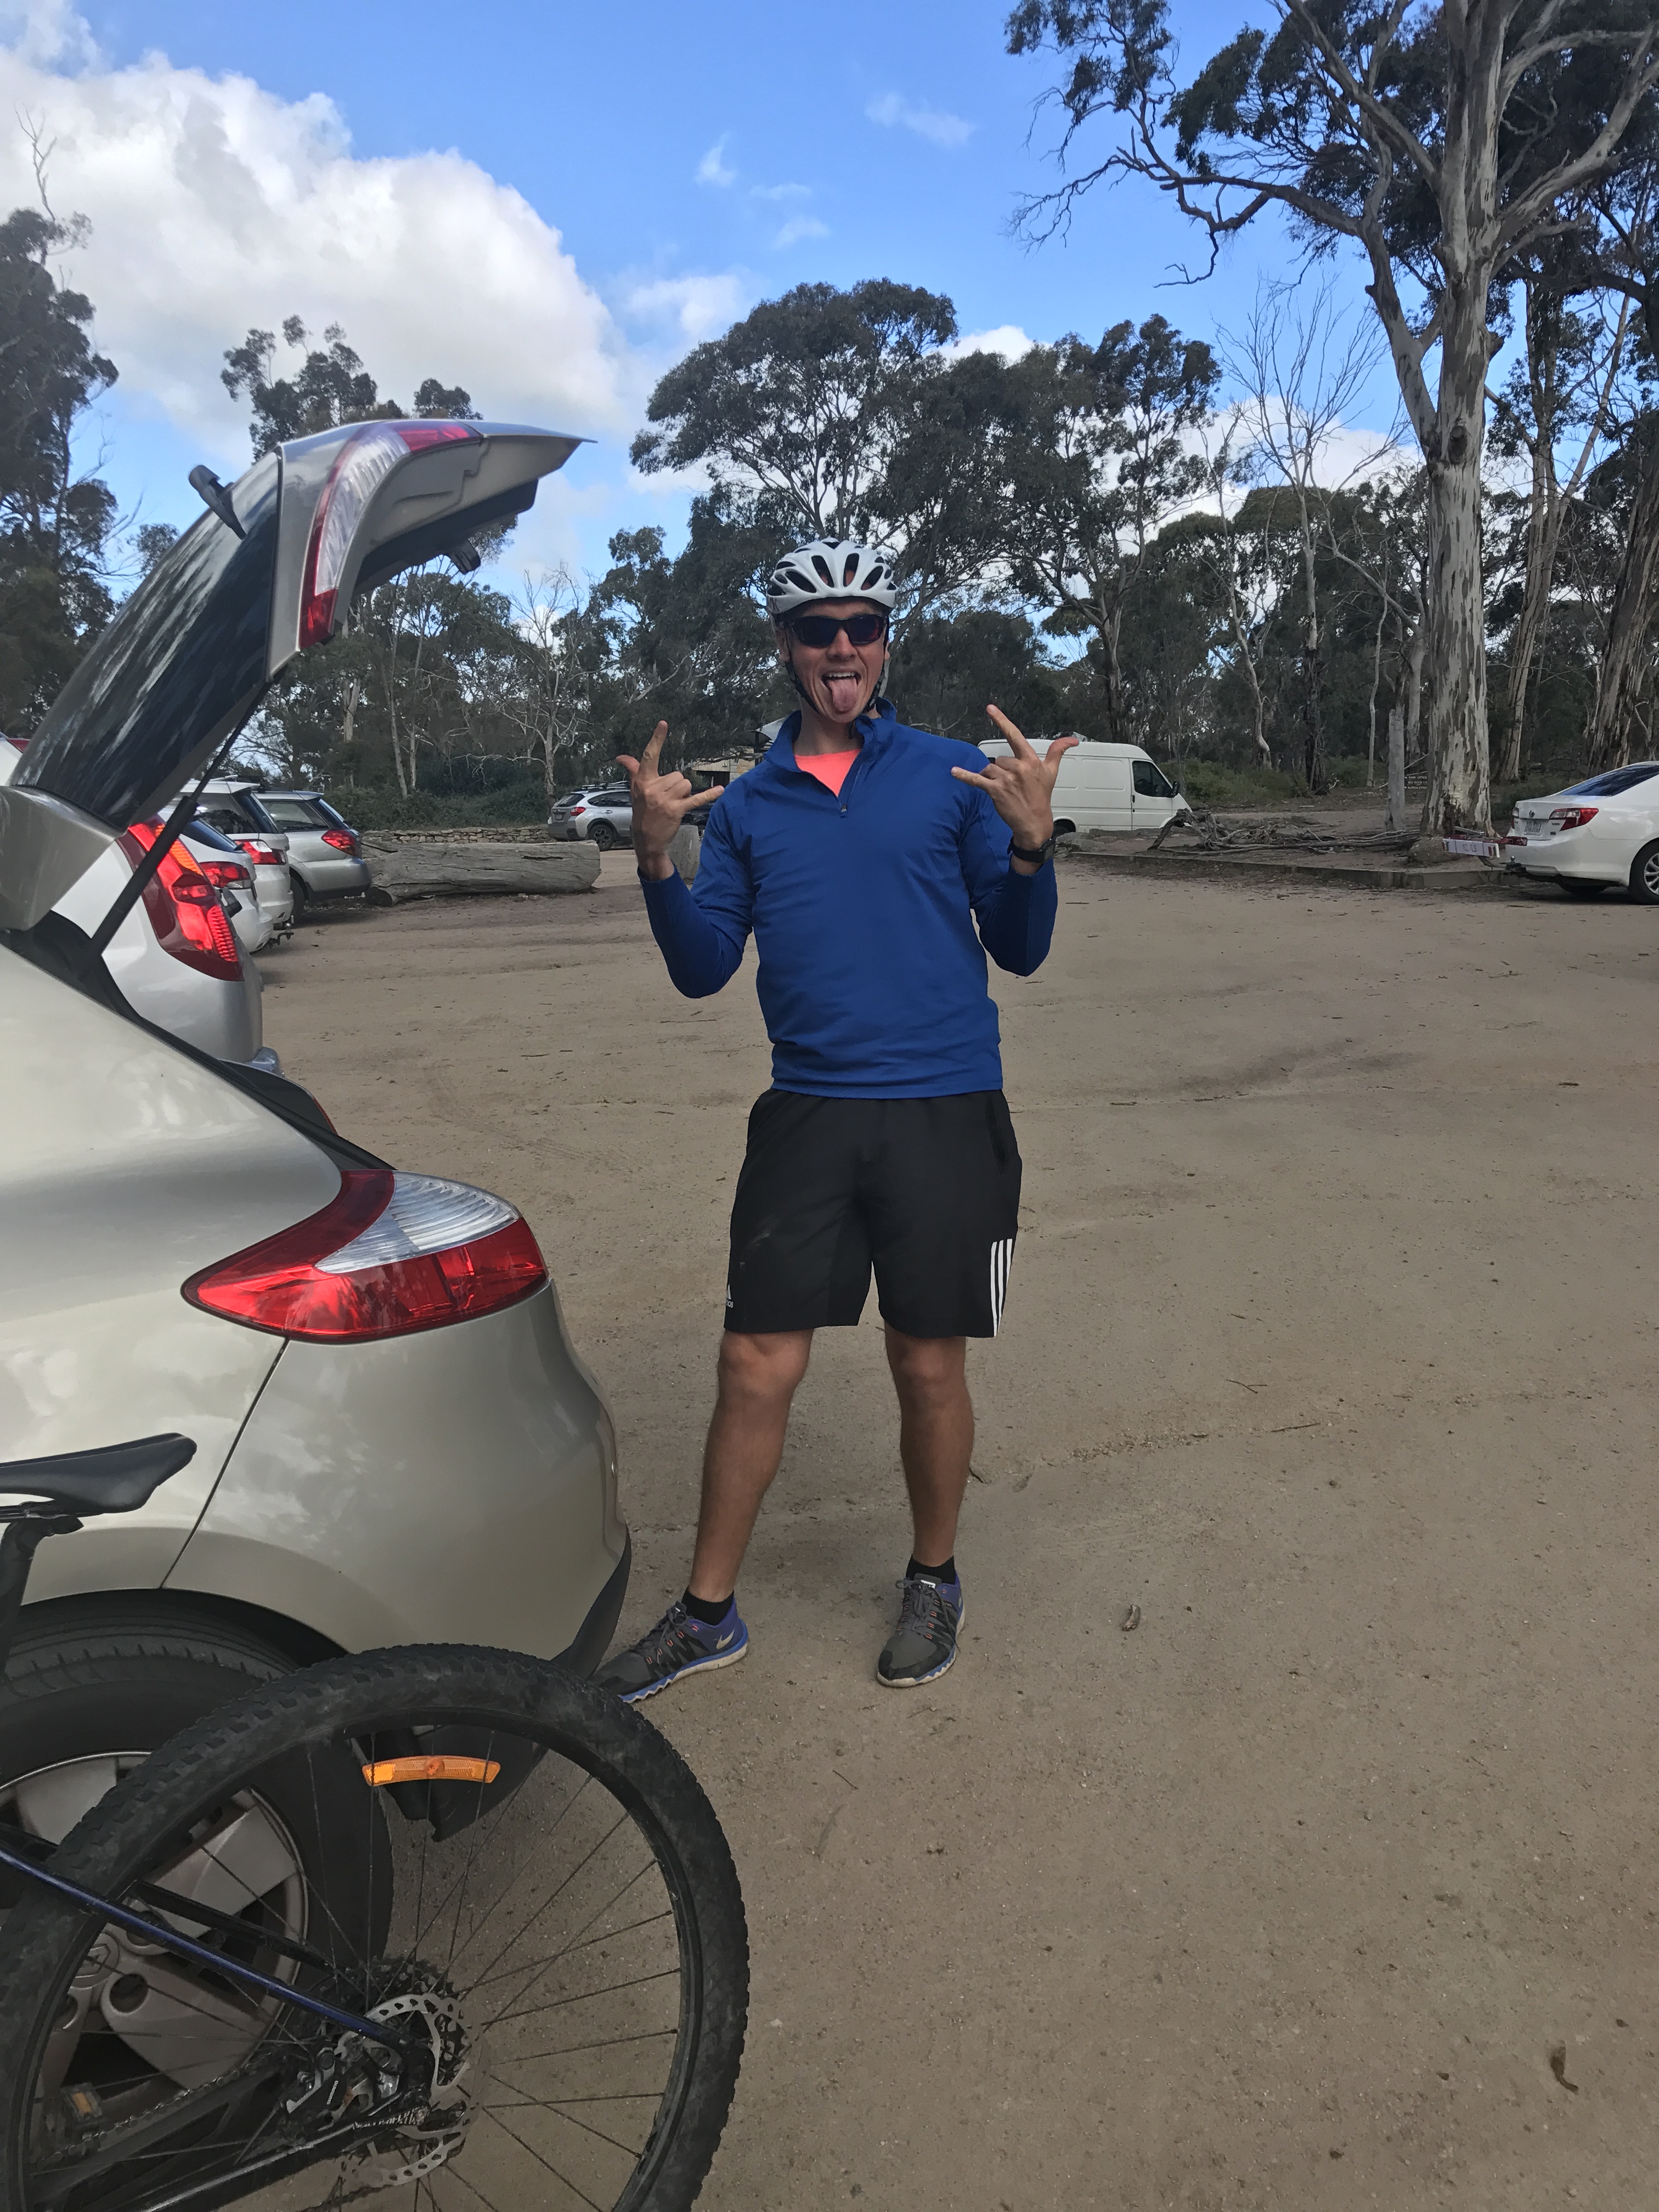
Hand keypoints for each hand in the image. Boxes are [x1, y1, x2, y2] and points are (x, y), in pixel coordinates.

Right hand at [616, 722, 719, 879]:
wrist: (646, 839)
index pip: (649, 756)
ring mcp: (665, 800)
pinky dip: (709, 795)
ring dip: (684, 793)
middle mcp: (653, 788)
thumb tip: (621, 757)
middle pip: (677, 774)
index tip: (663, 724)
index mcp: (643, 781)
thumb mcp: (635, 790)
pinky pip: (696, 798)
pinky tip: (720, 790)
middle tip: (667, 798)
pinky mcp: (676, 810)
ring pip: (685, 784)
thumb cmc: (642, 812)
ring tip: (674, 803)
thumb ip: (633, 770)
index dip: (657, 739)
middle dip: (676, 785)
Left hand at [950, 707, 1078, 861]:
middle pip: (999, 759)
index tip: (990, 709)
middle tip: (1012, 784)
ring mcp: (1005, 779)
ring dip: (992, 777)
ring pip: (989, 769)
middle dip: (1002, 770)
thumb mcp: (1052, 772)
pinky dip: (964, 776)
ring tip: (1003, 789)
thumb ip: (1058, 751)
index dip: (1002, 721)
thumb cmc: (1041, 796)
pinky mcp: (995, 791)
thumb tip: (1072, 739)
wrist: (1034, 822)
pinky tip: (954, 772)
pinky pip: (976, 780)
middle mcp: (1018, 768)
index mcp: (1030, 760)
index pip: (1015, 735)